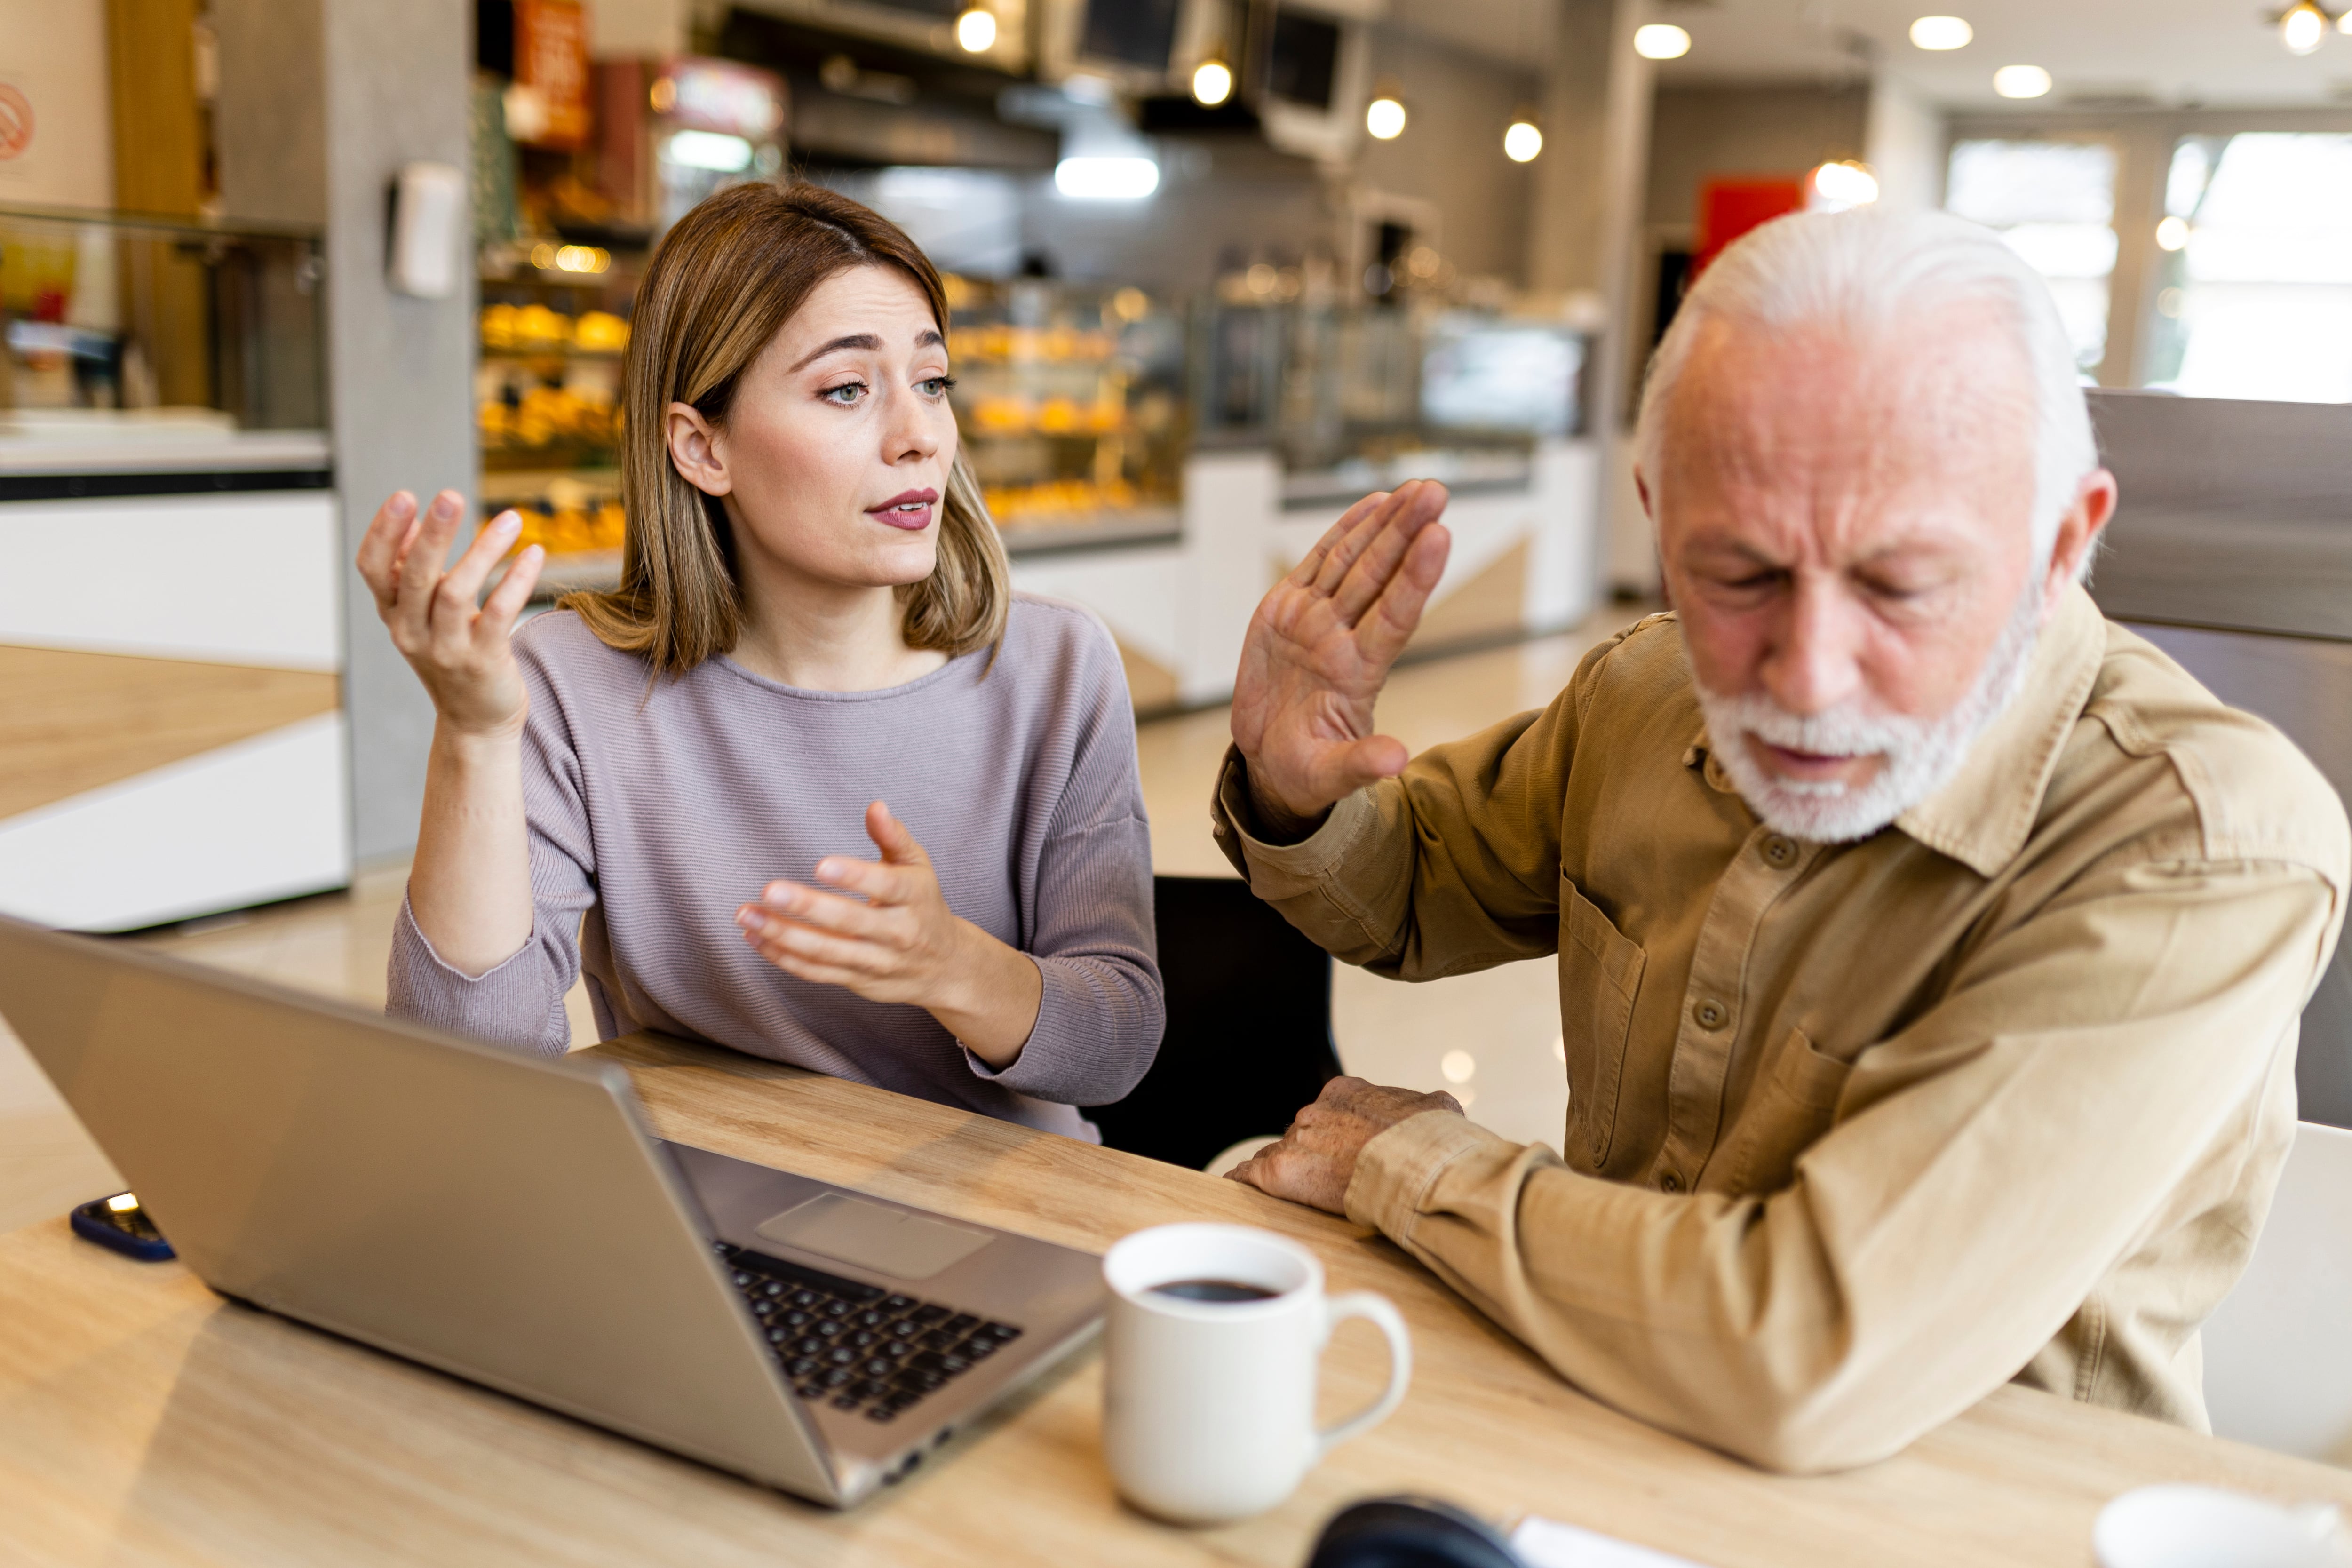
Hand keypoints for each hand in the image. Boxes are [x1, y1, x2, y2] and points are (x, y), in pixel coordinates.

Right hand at [356, 490, 543, 738]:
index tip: (404, 496)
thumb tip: (415, 519)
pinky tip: (535, 555)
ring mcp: (446, 650)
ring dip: (484, 551)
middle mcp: (412, 632)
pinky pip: (499, 615)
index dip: (384, 532)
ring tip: (512, 518)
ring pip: (457, 593)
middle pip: (415, 576)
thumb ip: (414, 571)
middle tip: (451, 496)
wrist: (476, 721)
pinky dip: (517, 582)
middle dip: (434, 534)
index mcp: (393, 614)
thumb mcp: (423, 614)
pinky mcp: (483, 662)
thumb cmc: (452, 654)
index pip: (373, 568)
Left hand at [735, 802, 1043, 1065]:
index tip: (821, 865)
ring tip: (747, 914)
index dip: (855, 876)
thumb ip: (893, 837)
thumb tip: (875, 806)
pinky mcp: (856, 981)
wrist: (946, 966)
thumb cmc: (923, 904)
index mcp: (915, 898)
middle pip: (851, 921)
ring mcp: (876, 961)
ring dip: (782, 934)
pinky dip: (782, 957)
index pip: (886, 885)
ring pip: (826, 951)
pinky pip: (815, 972)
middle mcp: (898, 933)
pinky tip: (756, 937)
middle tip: (769, 890)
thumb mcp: (918, 867)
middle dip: (808, 907)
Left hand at [1226, 1075, 1462, 1213]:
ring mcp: (1296, 1140)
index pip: (1325, 1114)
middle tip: (1327, 1181)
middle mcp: (1315, 1111)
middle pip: (1302, 1136)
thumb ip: (1423, 1109)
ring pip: (1279, 1156)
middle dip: (1312, 1156)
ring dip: (1286, 1173)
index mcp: (1346, 1092)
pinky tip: (1236, 1188)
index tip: (1341, 1152)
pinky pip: (1250, 1176)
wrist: (1418, 1166)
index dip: (1333, 1137)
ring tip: (1290, 1193)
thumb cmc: (1430, 1141)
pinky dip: (1243, 1182)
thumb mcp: (1435, 1109)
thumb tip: (1440, 1112)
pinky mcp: (1281, 1173)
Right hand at [1230, 481, 1450, 829]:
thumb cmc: (1306, 771)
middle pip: (1379, 577)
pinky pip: (1321, 562)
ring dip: (1384, 523)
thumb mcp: (1329, 775)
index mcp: (1357, 674)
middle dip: (1406, 532)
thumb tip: (1399, 760)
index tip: (1439, 537)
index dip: (1415, 578)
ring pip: (1355, 561)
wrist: (1271, 761)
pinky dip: (1345, 531)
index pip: (1394, 618)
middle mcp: (1343, 639)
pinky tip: (1373, 503)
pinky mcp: (1288, 611)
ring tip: (1415, 487)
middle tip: (1435, 490)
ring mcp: (1317, 621)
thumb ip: (1362, 764)